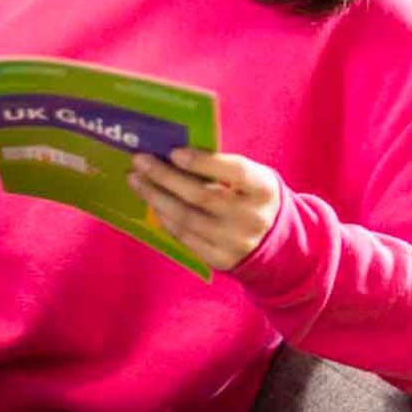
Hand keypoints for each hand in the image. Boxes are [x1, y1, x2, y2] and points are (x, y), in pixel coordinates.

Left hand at [128, 148, 281, 272]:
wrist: (275, 243)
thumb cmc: (254, 198)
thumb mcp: (254, 178)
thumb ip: (224, 168)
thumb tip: (176, 154)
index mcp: (264, 189)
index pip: (235, 172)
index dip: (203, 162)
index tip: (173, 152)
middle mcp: (251, 217)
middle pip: (201, 196)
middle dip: (165, 177)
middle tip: (140, 161)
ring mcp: (235, 242)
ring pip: (187, 218)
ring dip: (156, 197)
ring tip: (137, 181)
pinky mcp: (220, 259)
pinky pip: (185, 237)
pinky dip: (165, 218)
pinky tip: (153, 203)